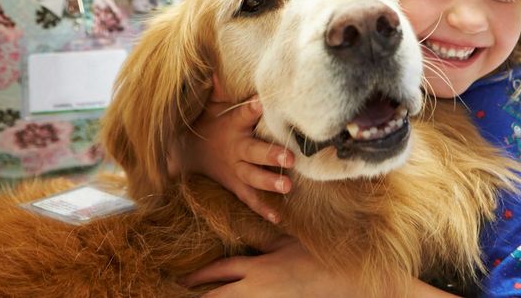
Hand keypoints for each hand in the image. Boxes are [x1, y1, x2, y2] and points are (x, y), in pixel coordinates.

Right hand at [172, 74, 294, 222]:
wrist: (185, 154)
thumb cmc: (208, 123)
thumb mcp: (211, 104)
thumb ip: (220, 88)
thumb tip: (217, 65)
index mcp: (232, 125)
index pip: (243, 114)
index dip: (253, 108)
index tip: (263, 102)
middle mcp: (236, 148)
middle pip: (254, 152)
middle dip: (271, 155)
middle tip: (290, 159)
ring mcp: (236, 169)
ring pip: (254, 177)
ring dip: (270, 182)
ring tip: (288, 187)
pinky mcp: (236, 185)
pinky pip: (249, 198)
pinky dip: (263, 208)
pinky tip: (279, 217)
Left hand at [183, 238, 362, 297]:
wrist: (342, 281)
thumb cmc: (318, 258)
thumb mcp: (289, 243)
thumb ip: (265, 240)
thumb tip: (248, 229)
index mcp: (257, 267)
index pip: (220, 270)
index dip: (199, 276)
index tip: (182, 279)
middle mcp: (254, 289)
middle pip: (216, 296)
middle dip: (197, 295)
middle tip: (178, 294)